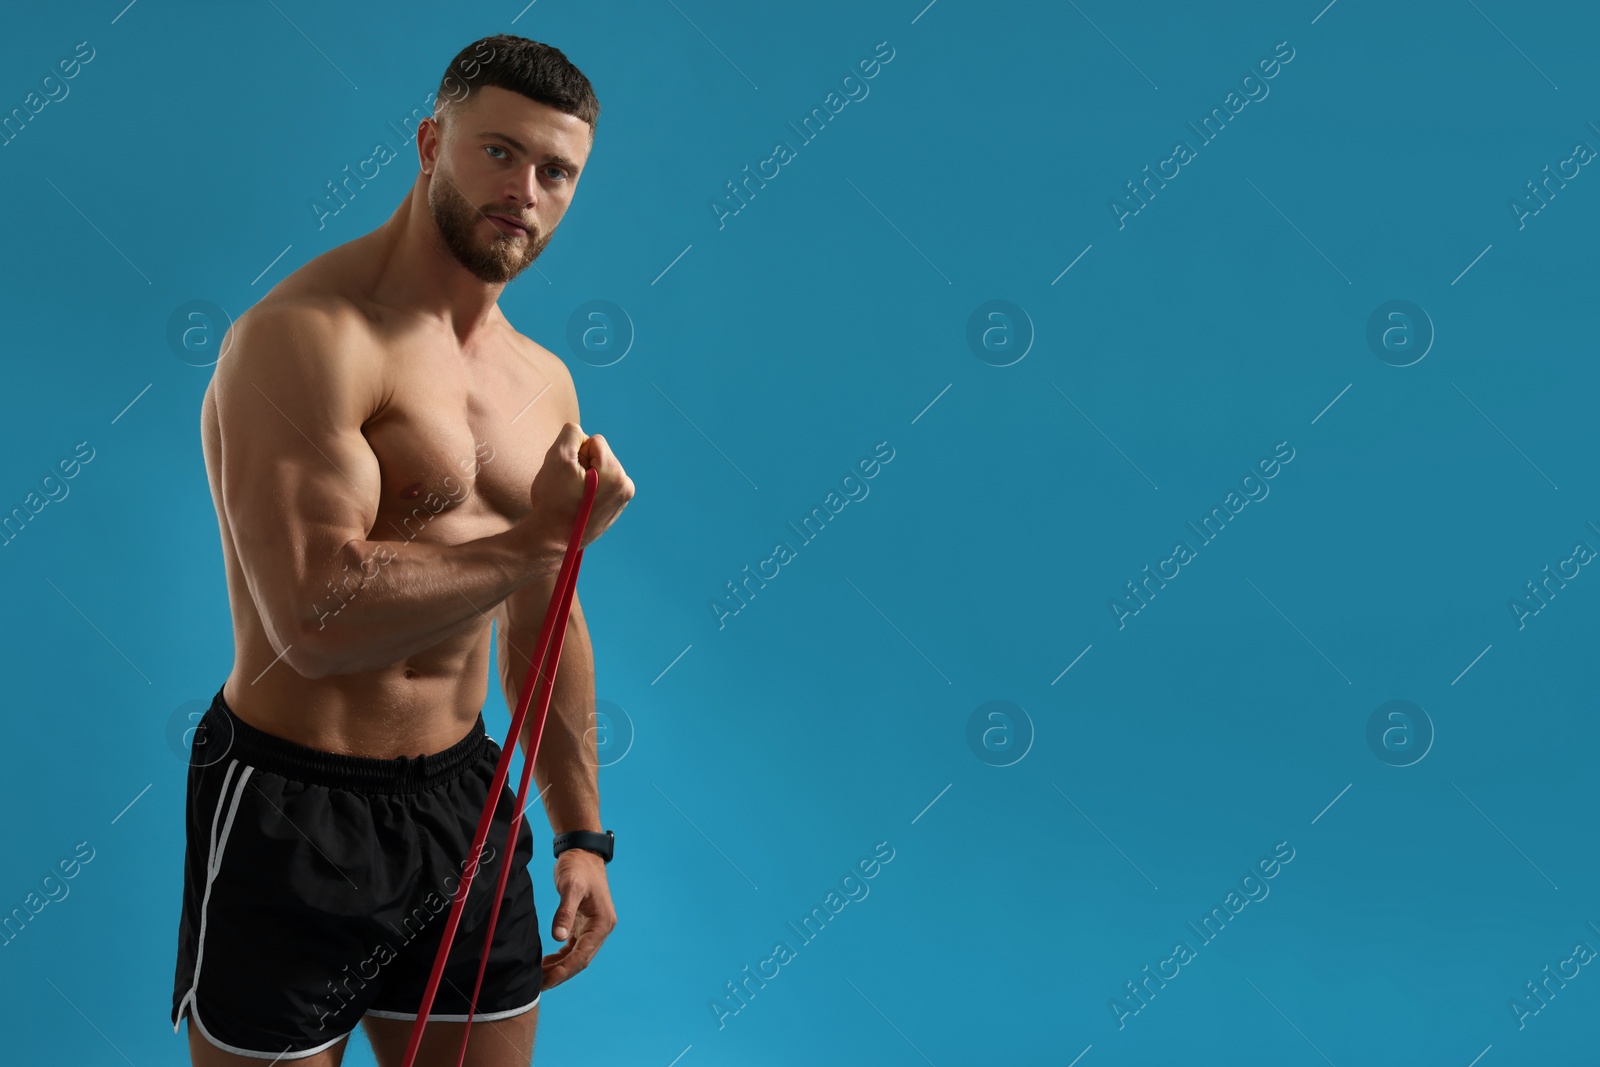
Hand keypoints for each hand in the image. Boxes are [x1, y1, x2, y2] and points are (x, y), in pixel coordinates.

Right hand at [525, 422, 634, 550]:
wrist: (552, 540)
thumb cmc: (553, 500)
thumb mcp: (557, 458)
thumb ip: (571, 434)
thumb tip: (580, 433)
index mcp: (615, 472)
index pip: (594, 441)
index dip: (575, 453)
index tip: (569, 474)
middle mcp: (625, 485)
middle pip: (599, 456)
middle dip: (582, 465)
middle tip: (568, 487)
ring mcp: (622, 498)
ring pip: (599, 471)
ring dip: (585, 478)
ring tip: (572, 497)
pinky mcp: (615, 508)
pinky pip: (601, 486)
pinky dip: (589, 490)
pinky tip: (578, 504)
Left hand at [540, 848, 616, 989]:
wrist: (582, 852)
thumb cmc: (578, 867)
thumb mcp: (570, 887)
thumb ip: (565, 912)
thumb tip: (558, 938)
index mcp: (602, 923)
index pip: (583, 955)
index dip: (565, 970)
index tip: (548, 982)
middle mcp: (601, 928)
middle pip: (581, 960)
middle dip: (561, 974)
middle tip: (539, 986)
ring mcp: (593, 927)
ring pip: (577, 956)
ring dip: (560, 968)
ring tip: (539, 978)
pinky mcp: (584, 924)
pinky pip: (573, 947)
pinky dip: (561, 957)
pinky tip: (547, 963)